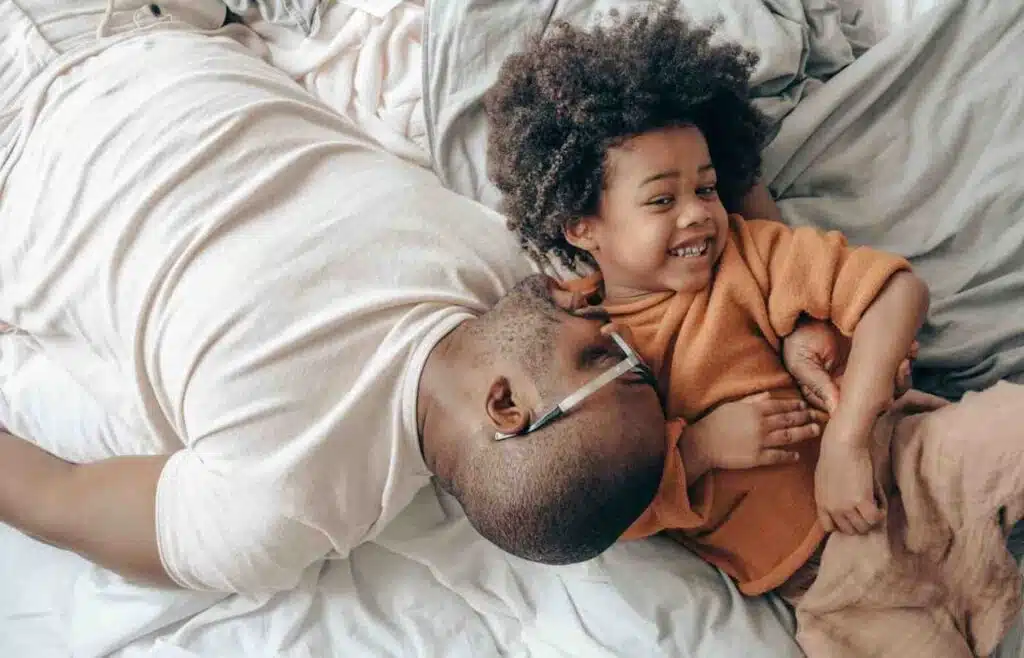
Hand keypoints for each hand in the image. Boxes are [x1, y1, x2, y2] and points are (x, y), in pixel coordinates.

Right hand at [691, 392, 827, 469]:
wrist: (703, 443)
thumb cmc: (715, 422)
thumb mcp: (733, 405)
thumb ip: (752, 399)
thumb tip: (769, 394)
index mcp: (755, 410)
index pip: (781, 405)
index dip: (796, 406)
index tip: (805, 406)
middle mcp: (761, 424)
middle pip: (789, 420)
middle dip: (806, 418)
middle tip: (817, 417)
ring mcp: (760, 441)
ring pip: (788, 436)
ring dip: (803, 433)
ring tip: (814, 431)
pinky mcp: (757, 457)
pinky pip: (777, 456)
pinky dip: (789, 455)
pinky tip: (797, 455)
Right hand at [783, 318, 917, 412]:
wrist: (808, 311)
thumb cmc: (799, 339)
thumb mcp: (802, 364)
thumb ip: (819, 386)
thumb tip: (837, 412)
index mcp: (834, 394)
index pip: (856, 409)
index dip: (872, 405)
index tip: (885, 397)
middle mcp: (852, 386)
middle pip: (879, 399)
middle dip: (895, 386)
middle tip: (901, 368)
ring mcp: (866, 370)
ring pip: (893, 383)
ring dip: (904, 373)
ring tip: (907, 357)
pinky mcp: (877, 353)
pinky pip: (898, 360)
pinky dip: (907, 354)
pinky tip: (910, 346)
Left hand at [814, 430, 882, 533]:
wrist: (841, 444)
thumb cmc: (833, 454)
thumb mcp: (824, 478)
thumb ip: (830, 493)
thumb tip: (840, 499)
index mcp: (820, 502)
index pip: (829, 527)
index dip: (842, 523)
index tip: (851, 514)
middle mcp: (832, 508)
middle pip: (848, 530)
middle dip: (859, 522)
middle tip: (866, 508)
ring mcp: (846, 507)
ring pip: (863, 527)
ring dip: (871, 518)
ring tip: (874, 503)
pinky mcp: (861, 501)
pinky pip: (874, 518)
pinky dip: (880, 513)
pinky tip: (880, 502)